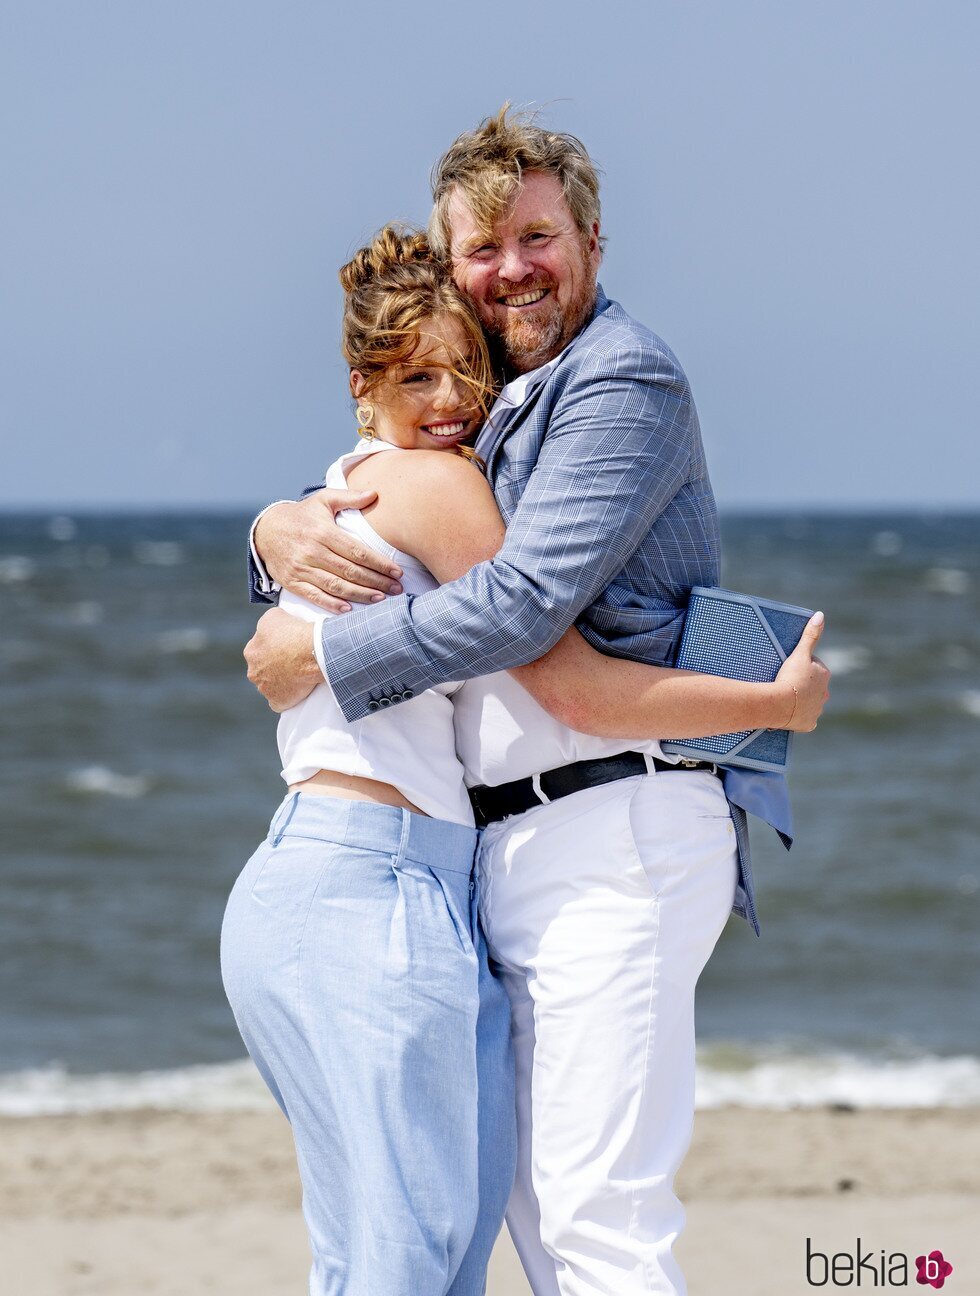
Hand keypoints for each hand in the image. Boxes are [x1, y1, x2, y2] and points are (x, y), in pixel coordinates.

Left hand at [244, 608, 323, 711]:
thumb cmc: (295, 632)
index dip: (273, 648)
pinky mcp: (278, 701)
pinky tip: (296, 690)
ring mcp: (265, 689)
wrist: (313, 652)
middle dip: (274, 667)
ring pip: (271, 686)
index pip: (258, 651)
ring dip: (280, 681)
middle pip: (263, 670)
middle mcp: (254, 672)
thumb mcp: (274, 615)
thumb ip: (266, 624)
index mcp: (251, 651)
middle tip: (293, 661)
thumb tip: (270, 628)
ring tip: (298, 674)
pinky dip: (286, 697)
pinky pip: (280, 702)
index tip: (286, 647)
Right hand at [255, 490, 403, 613]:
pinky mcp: (292, 582)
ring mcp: (301, 568)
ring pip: (335, 585)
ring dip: (360, 594)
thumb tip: (374, 494)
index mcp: (323, 532)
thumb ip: (349, 497)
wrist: (265, 530)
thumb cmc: (302, 515)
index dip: (379, 563)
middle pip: (350, 571)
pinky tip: (349, 609)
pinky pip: (314, 596)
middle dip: (376, 581)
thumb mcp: (323, 500)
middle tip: (396, 589)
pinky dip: (331, 604)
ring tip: (380, 599)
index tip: (397, 571)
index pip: (357, 551)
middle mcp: (313, 551)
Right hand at [774, 612, 830, 730]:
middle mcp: (825, 694)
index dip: (800, 667)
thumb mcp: (799, 653)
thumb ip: (811, 635)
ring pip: (810, 703)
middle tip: (785, 683)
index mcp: (824, 675)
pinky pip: (805, 719)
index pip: (814, 667)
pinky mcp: (809, 724)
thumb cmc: (790, 677)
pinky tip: (789, 714)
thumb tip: (820, 615)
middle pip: (813, 686)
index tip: (789, 670)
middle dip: (803, 685)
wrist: (780, 704)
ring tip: (785, 698)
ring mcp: (817, 710)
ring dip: (801, 700)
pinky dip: (798, 717)